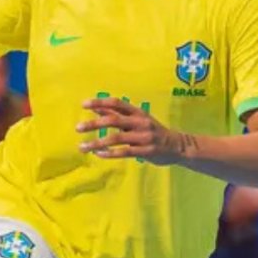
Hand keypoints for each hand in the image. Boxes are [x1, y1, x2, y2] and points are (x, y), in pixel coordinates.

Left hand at [77, 98, 192, 165]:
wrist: (178, 146)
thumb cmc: (154, 132)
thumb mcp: (137, 120)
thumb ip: (118, 115)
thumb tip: (97, 109)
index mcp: (138, 112)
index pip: (117, 103)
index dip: (100, 102)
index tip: (84, 104)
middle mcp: (140, 122)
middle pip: (114, 120)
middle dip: (94, 124)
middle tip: (78, 128)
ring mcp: (144, 137)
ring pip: (117, 138)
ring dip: (98, 142)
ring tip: (83, 147)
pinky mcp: (146, 151)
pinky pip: (125, 152)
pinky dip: (110, 153)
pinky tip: (98, 155)